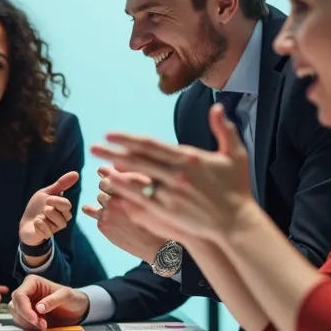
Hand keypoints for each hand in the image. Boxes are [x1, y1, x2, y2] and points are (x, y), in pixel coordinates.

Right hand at [8, 274, 87, 330]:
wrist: (77, 310)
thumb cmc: (72, 298)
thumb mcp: (67, 296)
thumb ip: (53, 300)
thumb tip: (38, 308)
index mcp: (32, 282)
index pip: (19, 295)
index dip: (24, 308)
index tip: (35, 319)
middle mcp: (26, 291)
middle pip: (14, 305)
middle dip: (26, 317)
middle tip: (42, 325)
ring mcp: (25, 303)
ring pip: (15, 314)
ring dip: (27, 323)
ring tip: (44, 325)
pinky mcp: (27, 314)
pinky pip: (20, 322)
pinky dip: (28, 327)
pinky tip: (41, 327)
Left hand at [18, 171, 79, 246]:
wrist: (25, 223)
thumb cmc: (37, 207)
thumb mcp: (46, 193)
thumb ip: (61, 184)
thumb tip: (76, 173)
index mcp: (63, 210)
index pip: (67, 205)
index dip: (58, 201)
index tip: (47, 199)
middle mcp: (62, 220)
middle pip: (67, 214)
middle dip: (54, 208)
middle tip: (44, 207)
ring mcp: (55, 229)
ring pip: (60, 224)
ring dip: (47, 216)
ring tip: (40, 215)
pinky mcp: (47, 236)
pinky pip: (47, 230)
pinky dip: (39, 224)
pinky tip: (35, 222)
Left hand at [82, 166, 167, 262]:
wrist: (159, 245)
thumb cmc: (158, 216)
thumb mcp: (150, 193)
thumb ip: (132, 179)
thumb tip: (115, 165)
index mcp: (129, 188)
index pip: (109, 175)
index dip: (108, 175)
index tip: (106, 174)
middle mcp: (117, 198)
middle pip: (103, 185)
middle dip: (109, 188)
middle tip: (116, 193)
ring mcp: (108, 212)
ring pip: (100, 198)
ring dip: (106, 200)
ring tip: (116, 207)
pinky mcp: (103, 225)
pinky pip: (94, 212)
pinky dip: (97, 212)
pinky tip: (92, 210)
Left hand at [91, 105, 254, 244]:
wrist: (236, 223)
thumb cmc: (236, 187)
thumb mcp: (235, 154)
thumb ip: (224, 128)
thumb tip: (217, 107)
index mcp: (189, 158)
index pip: (150, 145)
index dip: (128, 139)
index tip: (110, 134)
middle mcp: (176, 176)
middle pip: (137, 162)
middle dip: (112, 154)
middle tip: (93, 148)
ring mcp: (171, 196)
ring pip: (136, 182)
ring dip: (115, 174)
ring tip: (98, 169)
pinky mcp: (168, 213)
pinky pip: (141, 201)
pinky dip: (126, 194)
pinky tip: (115, 190)